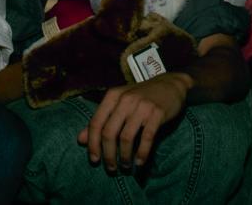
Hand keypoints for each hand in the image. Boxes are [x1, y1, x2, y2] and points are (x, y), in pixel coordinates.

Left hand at [77, 73, 191, 171]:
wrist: (171, 84)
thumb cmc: (141, 96)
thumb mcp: (119, 103)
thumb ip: (101, 120)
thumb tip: (80, 139)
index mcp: (113, 96)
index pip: (96, 123)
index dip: (93, 144)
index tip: (94, 160)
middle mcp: (125, 99)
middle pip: (109, 133)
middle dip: (108, 154)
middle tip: (111, 168)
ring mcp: (142, 106)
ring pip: (126, 138)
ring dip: (124, 156)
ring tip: (126, 166)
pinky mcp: (157, 113)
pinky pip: (147, 138)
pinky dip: (142, 153)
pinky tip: (140, 161)